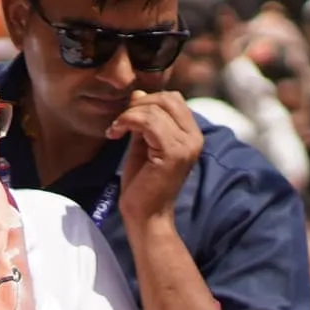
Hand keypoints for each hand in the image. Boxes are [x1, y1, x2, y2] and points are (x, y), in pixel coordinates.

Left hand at [112, 90, 203, 231]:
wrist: (145, 215)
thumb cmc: (142, 184)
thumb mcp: (142, 144)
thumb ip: (143, 120)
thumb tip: (138, 93)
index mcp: (191, 134)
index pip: (173, 99)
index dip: (146, 100)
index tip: (126, 117)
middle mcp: (194, 137)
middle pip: (168, 98)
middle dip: (138, 104)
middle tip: (120, 121)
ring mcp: (186, 145)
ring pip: (156, 108)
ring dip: (128, 115)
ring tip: (115, 130)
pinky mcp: (173, 153)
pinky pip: (149, 122)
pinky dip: (127, 121)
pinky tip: (115, 134)